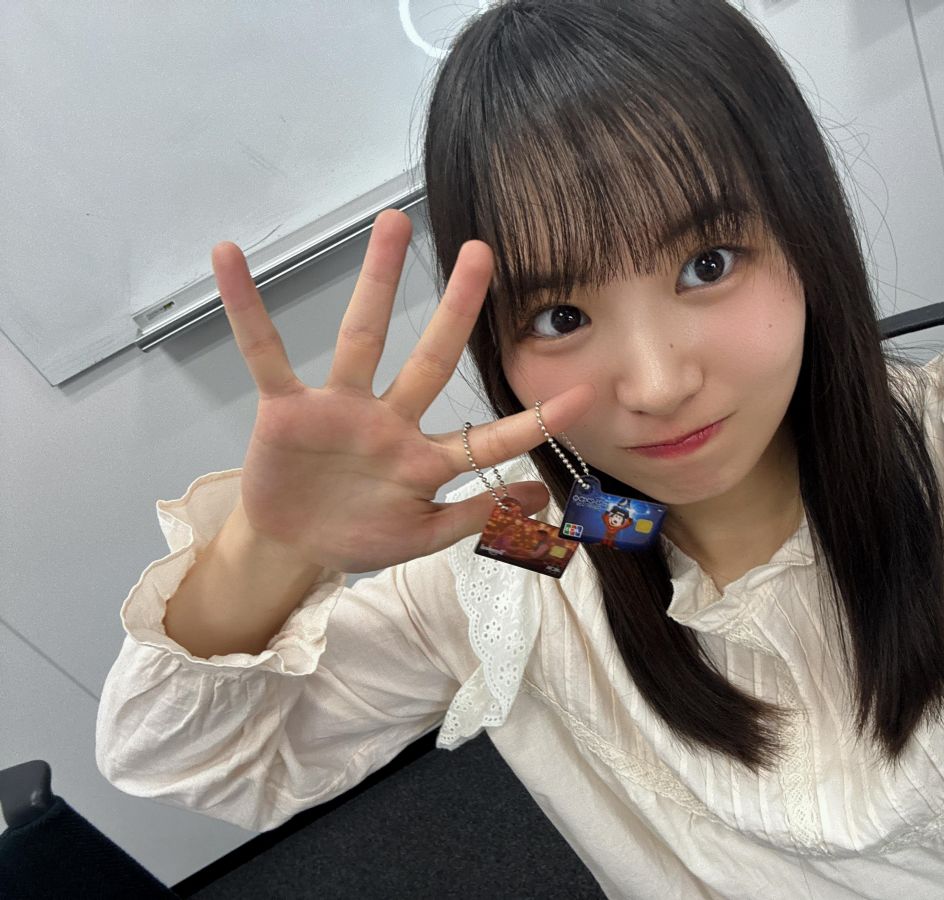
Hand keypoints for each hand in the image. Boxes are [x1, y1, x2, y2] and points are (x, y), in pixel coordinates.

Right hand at [210, 209, 592, 572]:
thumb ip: (474, 517)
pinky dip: (248, 309)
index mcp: (425, 458)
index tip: (582, 394)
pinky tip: (229, 257)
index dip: (533, 422)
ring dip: (376, 281)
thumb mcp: (422, 537)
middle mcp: (389, 421)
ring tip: (393, 221)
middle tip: (483, 250)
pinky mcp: (288, 409)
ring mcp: (340, 409)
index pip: (487, 437)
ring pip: (362, 337)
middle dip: (458, 308)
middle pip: (430, 358)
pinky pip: (265, 353)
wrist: (292, 548)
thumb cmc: (361, 536)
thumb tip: (538, 496)